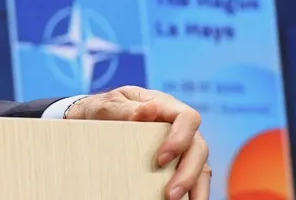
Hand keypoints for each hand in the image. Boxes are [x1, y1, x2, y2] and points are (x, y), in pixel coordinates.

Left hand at [67, 86, 210, 199]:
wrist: (94, 119)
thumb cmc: (103, 110)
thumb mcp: (107, 105)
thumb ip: (126, 108)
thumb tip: (148, 111)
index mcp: (164, 106)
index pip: (188, 118)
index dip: (181, 139)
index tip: (161, 159)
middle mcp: (178, 126)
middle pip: (199, 148)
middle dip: (188, 173)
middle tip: (170, 194)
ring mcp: (181, 146)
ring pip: (201, 167)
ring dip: (194, 188)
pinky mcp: (178, 163)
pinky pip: (193, 179)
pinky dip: (191, 193)